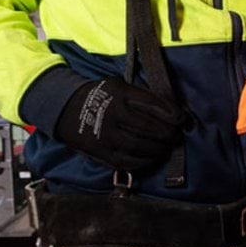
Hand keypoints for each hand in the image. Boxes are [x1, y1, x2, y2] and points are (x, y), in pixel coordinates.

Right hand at [53, 78, 186, 170]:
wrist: (64, 107)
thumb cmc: (100, 94)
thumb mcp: (118, 85)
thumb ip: (141, 96)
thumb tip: (172, 110)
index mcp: (119, 94)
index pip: (152, 104)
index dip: (172, 113)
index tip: (182, 119)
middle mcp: (112, 114)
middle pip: (148, 126)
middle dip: (167, 132)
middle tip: (175, 135)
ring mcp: (104, 134)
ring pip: (138, 145)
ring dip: (158, 148)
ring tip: (166, 147)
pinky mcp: (98, 151)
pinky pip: (125, 161)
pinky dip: (143, 161)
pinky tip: (151, 157)